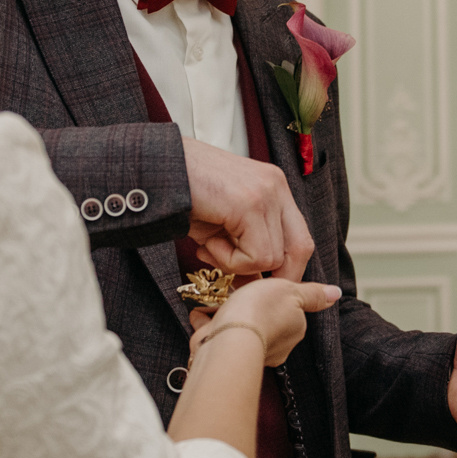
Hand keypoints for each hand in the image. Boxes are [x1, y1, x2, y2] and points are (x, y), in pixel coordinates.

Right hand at [185, 139, 314, 279]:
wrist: (154, 170)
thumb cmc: (183, 195)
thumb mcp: (224, 225)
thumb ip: (246, 249)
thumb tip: (257, 287)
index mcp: (274, 187)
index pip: (299, 238)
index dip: (283, 268)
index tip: (258, 283)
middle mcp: (276, 186)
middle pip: (302, 248)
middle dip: (276, 276)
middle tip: (243, 283)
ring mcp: (266, 193)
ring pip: (274, 257)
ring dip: (239, 265)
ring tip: (210, 247)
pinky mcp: (249, 204)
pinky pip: (255, 256)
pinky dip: (229, 260)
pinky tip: (207, 243)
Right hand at [195, 279, 340, 366]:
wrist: (229, 337)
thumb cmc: (260, 311)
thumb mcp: (291, 290)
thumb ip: (312, 294)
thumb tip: (336, 293)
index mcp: (294, 330)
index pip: (289, 310)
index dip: (273, 295)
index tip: (261, 286)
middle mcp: (276, 346)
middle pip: (262, 320)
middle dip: (248, 306)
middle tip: (236, 291)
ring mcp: (248, 352)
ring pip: (238, 327)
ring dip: (226, 313)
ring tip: (216, 299)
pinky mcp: (224, 354)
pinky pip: (216, 334)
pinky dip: (208, 323)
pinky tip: (203, 313)